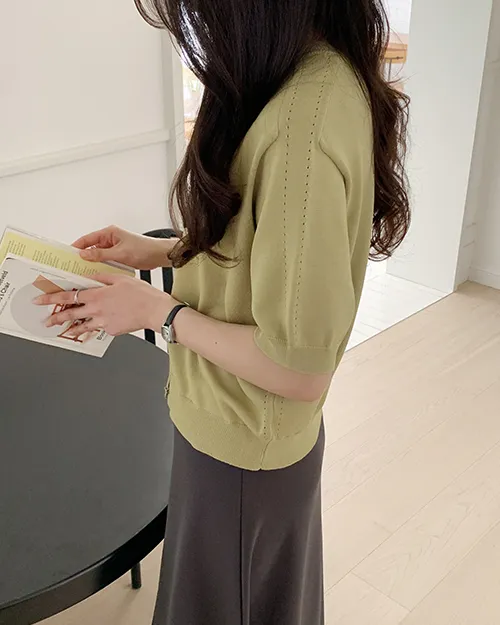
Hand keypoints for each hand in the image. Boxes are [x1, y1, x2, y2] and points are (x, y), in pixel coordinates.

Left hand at [33, 274, 178, 337]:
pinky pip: (100, 328)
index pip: (68, 297)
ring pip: (82, 326)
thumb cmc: (142, 294)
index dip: (52, 298)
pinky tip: (93, 327)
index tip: (41, 300)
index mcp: (97, 295)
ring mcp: (104, 322)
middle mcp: (97, 310)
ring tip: (61, 329)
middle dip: (55, 317)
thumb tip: (89, 277)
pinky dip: (95, 327)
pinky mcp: (112, 330)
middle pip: (70, 314)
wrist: (155, 310)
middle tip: (46, 320)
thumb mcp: (119, 278)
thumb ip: (101, 278)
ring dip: (70, 327)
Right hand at [73, 225, 177, 270]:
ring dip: (92, 263)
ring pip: (97, 256)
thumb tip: (83, 254)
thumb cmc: (143, 250)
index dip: (76, 246)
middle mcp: (110, 239)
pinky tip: (96, 275)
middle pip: (90, 248)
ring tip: (81, 273)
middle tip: (72, 266)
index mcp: (109, 233)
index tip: (67, 255)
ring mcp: (114, 248)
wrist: (159, 256)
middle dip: (82, 257)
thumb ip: (101, 254)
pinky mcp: (118, 256)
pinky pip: (105, 261)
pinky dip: (101, 267)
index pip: (87, 239)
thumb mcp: (120, 253)